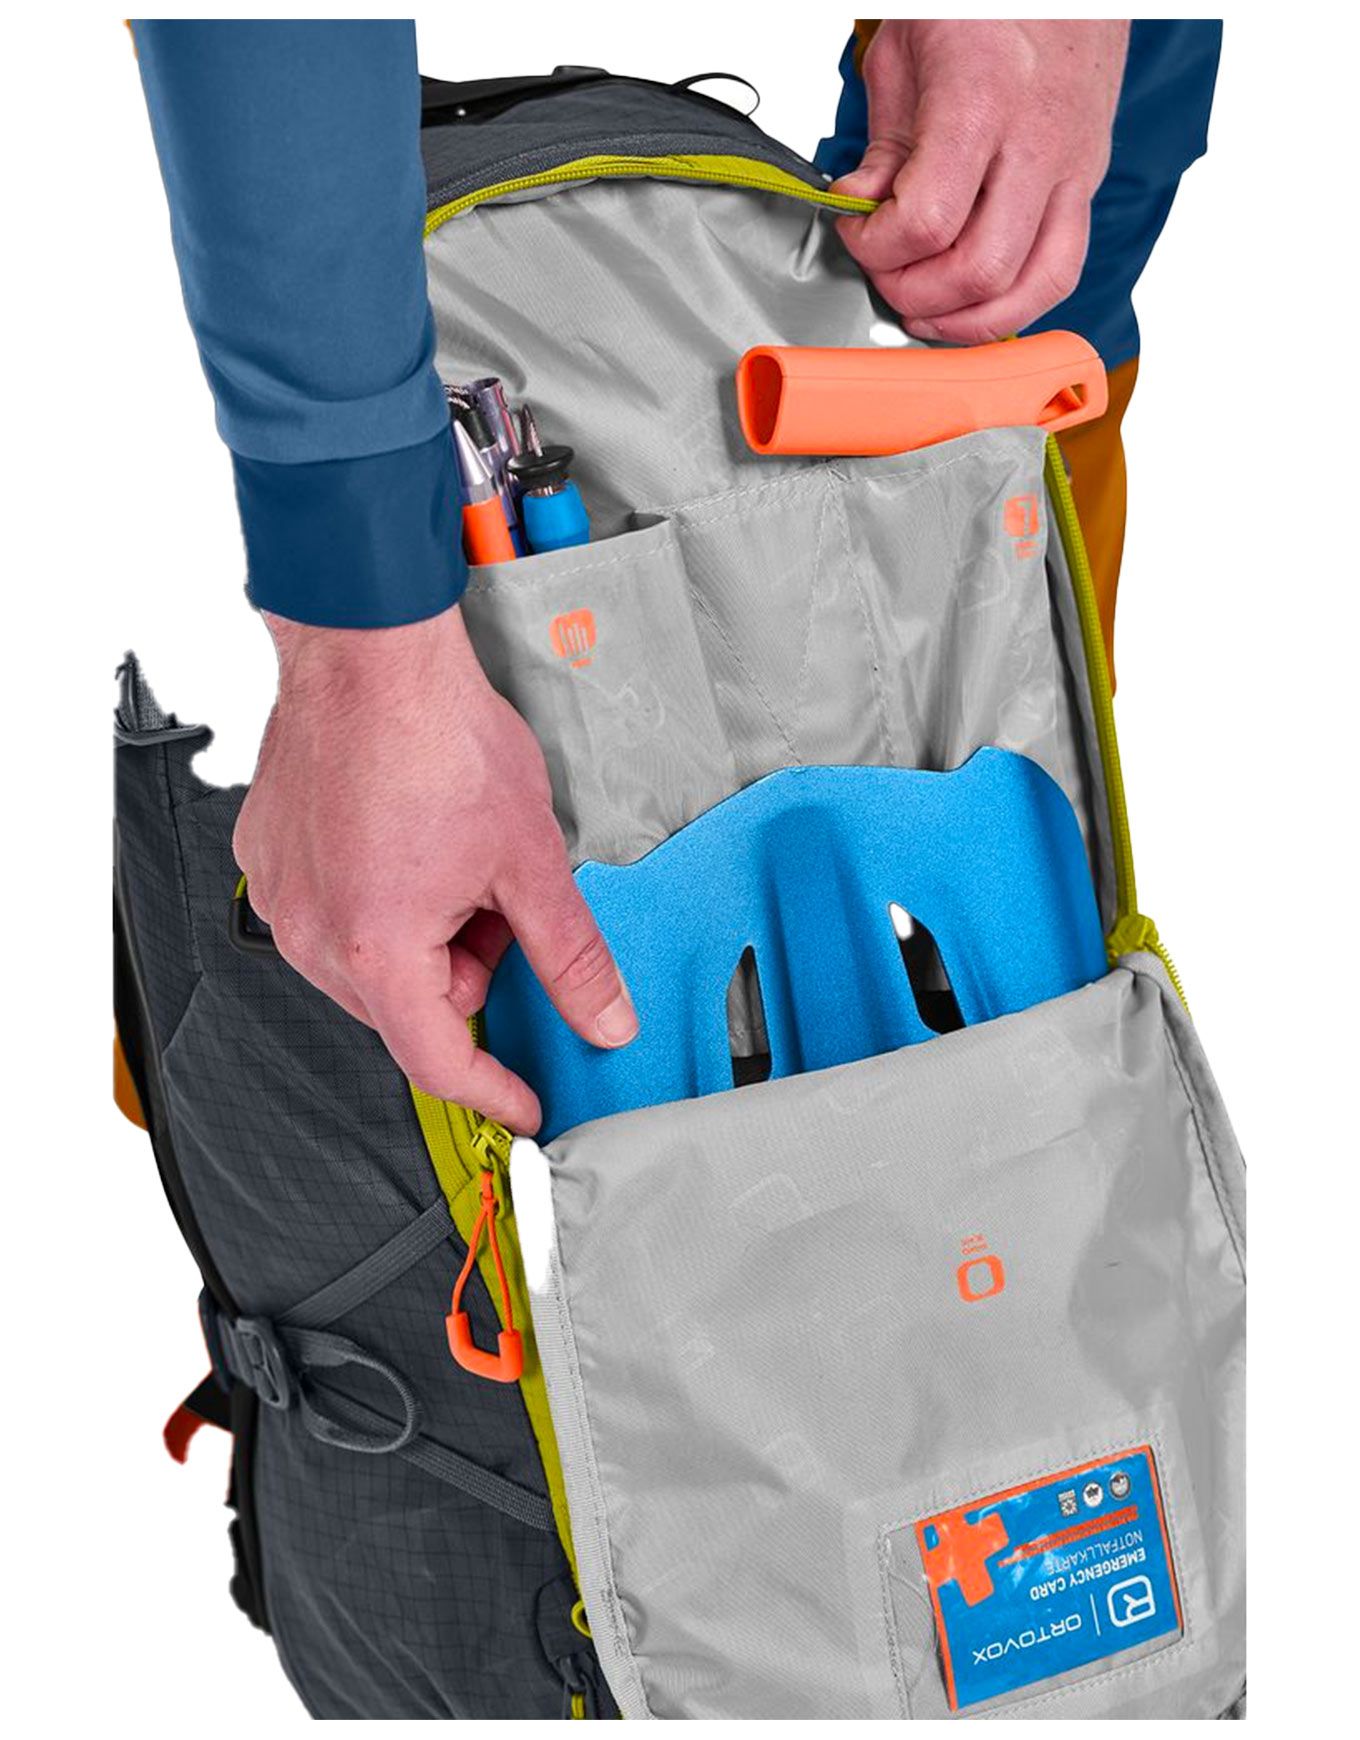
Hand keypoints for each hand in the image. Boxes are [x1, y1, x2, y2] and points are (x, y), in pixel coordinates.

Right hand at [233, 603, 637, 1132]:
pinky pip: (332, 911)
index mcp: (376, 950)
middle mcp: (312, 933)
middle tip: (498, 900)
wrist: (371, 653)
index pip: (438, 1061)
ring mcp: (282, 894)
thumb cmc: (439, 738)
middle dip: (466, 970)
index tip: (522, 1102)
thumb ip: (570, 957)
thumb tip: (602, 1018)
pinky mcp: (268, 856)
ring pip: (371, 960)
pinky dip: (378, 895)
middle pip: (408, 1005)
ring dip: (423, 933)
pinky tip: (408, 836)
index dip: (492, 1090)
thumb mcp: (531, 861)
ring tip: (452, 856)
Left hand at [833, 20, 1128, 342]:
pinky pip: (1060, 272)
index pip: (927, 219)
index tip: (857, 233)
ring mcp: (1073, 167)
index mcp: (982, 98)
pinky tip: (973, 306)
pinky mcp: (1087, 183)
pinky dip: (1013, 307)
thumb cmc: (980, 5)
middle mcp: (1037, 140)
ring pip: (1031, 286)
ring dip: (967, 319)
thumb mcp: (904, 54)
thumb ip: (882, 145)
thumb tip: (861, 211)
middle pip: (980, 269)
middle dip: (916, 292)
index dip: (878, 247)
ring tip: (924, 311)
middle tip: (886, 275)